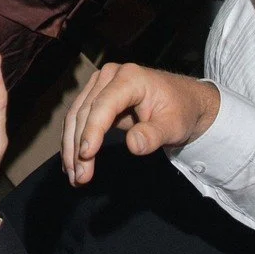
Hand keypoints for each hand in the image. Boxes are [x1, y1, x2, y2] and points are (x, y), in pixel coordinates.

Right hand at [61, 62, 219, 186]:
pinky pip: (79, 118)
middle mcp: (109, 76)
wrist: (183, 100)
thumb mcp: (173, 125)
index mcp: (130, 77)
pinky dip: (73, 140)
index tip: (86, 155)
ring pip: (76, 116)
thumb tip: (133, 146)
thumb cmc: (180, 111)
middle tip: (79, 178)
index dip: (92, 130)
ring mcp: (100, 83)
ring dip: (70, 147)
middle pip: (85, 112)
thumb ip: (153, 134)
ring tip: (74, 176)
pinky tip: (72, 161)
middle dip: (78, 146)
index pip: (103, 104)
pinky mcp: (96, 95)